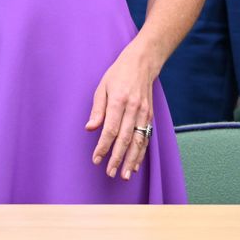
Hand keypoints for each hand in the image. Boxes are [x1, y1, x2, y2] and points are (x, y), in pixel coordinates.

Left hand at [85, 44, 159, 180]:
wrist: (142, 64)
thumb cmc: (118, 75)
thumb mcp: (101, 87)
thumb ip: (97, 109)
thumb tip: (90, 129)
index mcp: (118, 100)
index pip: (111, 129)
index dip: (103, 146)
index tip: (96, 159)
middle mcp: (133, 109)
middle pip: (125, 138)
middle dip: (117, 158)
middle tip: (110, 173)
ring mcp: (144, 113)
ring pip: (138, 141)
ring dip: (131, 160)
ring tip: (124, 175)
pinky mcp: (150, 116)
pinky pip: (146, 138)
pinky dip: (141, 153)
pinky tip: (135, 164)